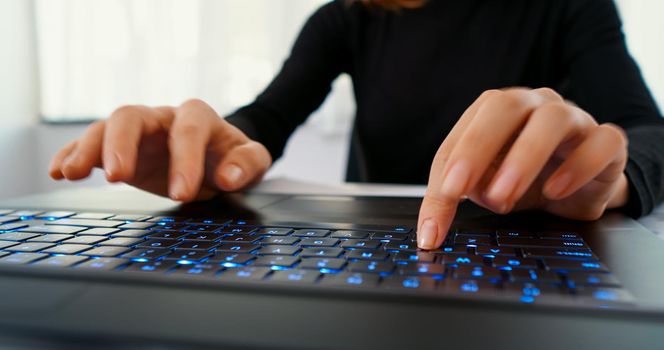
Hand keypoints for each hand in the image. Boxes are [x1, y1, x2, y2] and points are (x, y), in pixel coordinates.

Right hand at [49, 99, 271, 200]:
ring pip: (105, 127)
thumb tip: (230, 176)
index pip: (187, 131)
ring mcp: (138, 132)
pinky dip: (73, 155)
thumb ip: (247, 163)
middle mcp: (162, 118)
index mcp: (198, 117)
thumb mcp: (252, 160)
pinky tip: (59, 171)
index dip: (184, 161)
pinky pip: (91, 145)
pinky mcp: (120, 148)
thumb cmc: (232, 158)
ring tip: (72, 173)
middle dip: (122, 144)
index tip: (180, 193)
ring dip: (88, 148)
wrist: (217, 158)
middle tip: (118, 177)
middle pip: (132, 116)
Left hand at [417, 88, 628, 248]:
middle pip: (503, 106)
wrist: (580, 187)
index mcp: (495, 112)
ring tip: (504, 196)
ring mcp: (573, 119)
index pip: (465, 131)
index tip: (444, 195)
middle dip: (477, 147)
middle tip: (462, 190)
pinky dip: (578, 165)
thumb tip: (429, 231)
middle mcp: (533, 105)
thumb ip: (454, 199)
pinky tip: (555, 190)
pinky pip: (600, 141)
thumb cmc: (524, 180)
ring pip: (551, 120)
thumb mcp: (483, 189)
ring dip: (523, 158)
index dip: (452, 161)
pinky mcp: (607, 142)